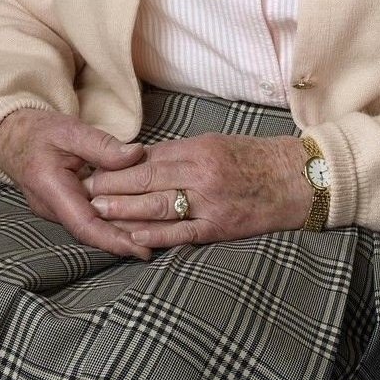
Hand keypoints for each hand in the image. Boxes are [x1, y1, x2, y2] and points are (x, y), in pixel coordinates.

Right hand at [0, 109, 149, 259]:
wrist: (12, 136)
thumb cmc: (38, 131)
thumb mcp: (69, 130)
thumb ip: (102, 145)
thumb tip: (136, 154)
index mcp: (50, 189)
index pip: (85, 225)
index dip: (114, 240)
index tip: (141, 249)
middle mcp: (51, 208)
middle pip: (93, 232)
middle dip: (126, 241)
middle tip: (163, 244)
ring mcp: (56, 211)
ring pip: (92, 228)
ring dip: (122, 233)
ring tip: (158, 237)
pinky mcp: (63, 207)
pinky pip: (90, 220)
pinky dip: (113, 222)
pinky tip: (137, 223)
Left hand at [83, 134, 310, 247]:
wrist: (296, 179)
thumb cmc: (256, 158)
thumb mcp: (217, 144)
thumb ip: (182, 153)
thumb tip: (143, 160)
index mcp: (199, 148)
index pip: (148, 157)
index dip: (117, 164)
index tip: (92, 167)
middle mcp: (201, 172)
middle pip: (146, 179)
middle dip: (112, 184)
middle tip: (83, 188)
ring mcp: (209, 201)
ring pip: (158, 205)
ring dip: (124, 209)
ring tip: (98, 210)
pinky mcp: (219, 226)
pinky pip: (182, 232)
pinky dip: (155, 234)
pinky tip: (133, 235)